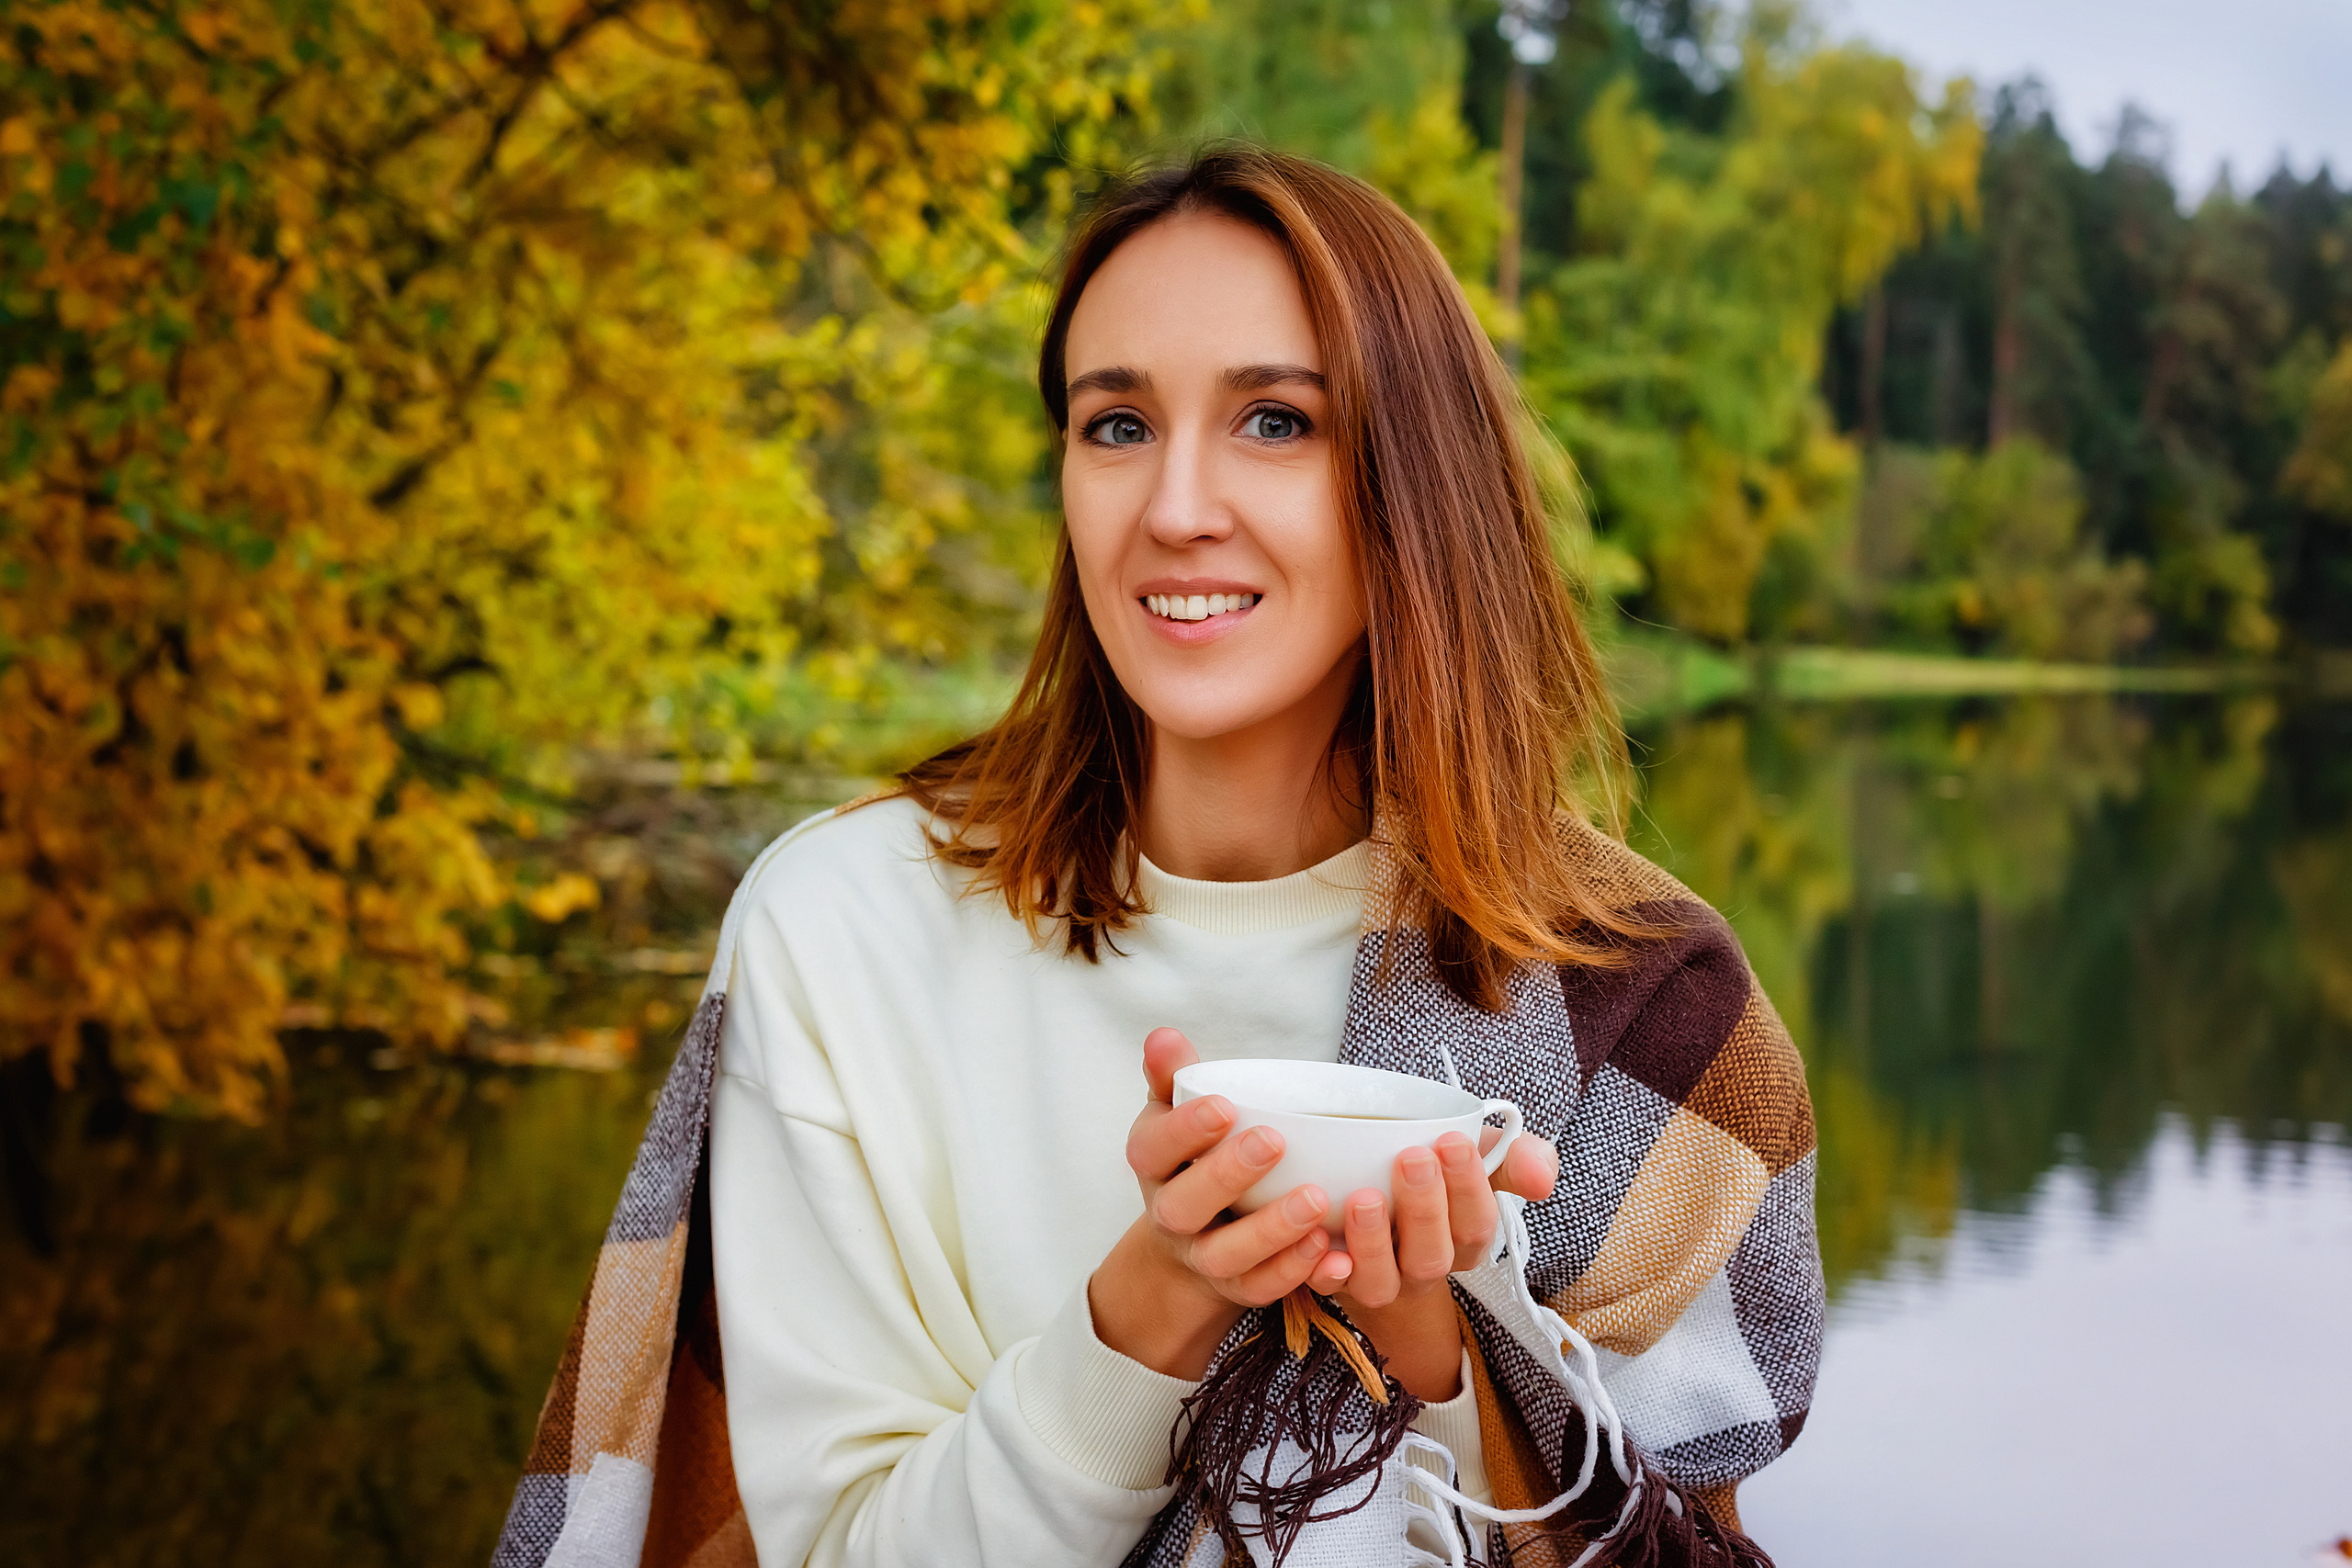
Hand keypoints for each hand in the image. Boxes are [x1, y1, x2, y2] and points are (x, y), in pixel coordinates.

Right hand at [1088, 1028, 1355, 1378]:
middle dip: (1227, 1175)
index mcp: (1154, 1165)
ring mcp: (1202, 1257)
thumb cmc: (1196, 1155)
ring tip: (1317, 1200)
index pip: (1153, 1149)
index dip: (1184, 1131)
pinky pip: (1262, 1288)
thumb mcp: (1179, 1114)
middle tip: (1273, 1142)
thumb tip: (1163, 1035)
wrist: (1193, 1235)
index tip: (1224, 1106)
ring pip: (1225, 1255)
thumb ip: (1175, 1076)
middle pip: (1184, 1206)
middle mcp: (1170, 1215)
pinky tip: (1330, 1249)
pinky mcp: (1237, 1288)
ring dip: (1270, 1230)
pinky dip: (1294, 1272)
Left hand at [1330, 1123, 1558, 1400]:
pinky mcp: (1333, 1282)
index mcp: (1465, 1241)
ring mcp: (1379, 1281)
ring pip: (1380, 1282)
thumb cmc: (1435, 1180)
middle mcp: (1424, 1268)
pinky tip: (1319, 1240)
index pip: (1477, 1225)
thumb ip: (1516, 1158)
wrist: (1378, 1215)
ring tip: (1364, 1197)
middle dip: (1424, 1209)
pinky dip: (1322, 1271)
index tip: (1452, 1142)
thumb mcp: (1477, 1159)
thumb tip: (1542, 1179)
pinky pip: (1326, 1289)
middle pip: (1431, 1256)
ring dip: (1373, 1243)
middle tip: (1412, 1158)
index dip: (1468, 1186)